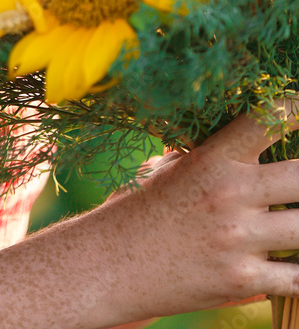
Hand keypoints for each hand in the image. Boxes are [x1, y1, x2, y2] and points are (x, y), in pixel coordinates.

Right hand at [87, 100, 298, 322]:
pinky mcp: (243, 281)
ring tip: (296, 220)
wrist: (109, 265)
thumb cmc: (138, 208)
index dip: (292, 108)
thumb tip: (238, 130)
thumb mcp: (167, 168)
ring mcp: (239, 240)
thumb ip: (208, 152)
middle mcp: (230, 195)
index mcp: (212, 159)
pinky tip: (295, 262)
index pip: (266, 119)